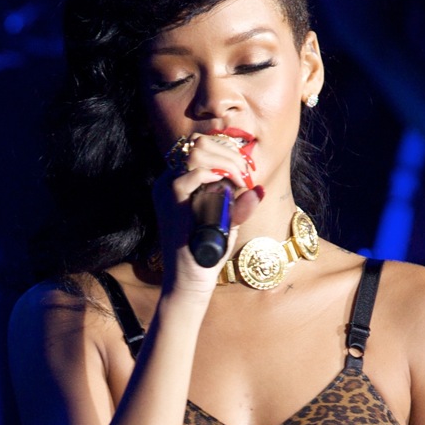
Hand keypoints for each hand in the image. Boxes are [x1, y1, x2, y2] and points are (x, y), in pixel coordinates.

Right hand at [148, 129, 263, 298]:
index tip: (246, 168)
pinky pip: (190, 175)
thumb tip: (257, 190)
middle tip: (247, 173)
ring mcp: (167, 190)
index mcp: (179, 182)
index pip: (201, 147)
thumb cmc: (207, 253)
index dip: (227, 150)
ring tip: (241, 178)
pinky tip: (229, 184)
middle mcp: (169, 182)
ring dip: (225, 160)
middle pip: (198, 144)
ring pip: (196, 152)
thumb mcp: (227, 224)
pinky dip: (214, 174)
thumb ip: (238, 206)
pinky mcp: (171, 201)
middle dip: (230, 152)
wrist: (190, 280)